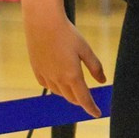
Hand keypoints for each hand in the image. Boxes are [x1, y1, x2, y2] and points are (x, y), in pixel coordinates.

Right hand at [23, 0, 106, 115]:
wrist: (42, 23)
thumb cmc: (67, 34)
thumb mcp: (86, 49)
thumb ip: (95, 67)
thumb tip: (102, 81)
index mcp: (72, 75)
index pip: (83, 99)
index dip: (91, 108)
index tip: (97, 114)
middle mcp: (57, 79)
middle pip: (71, 98)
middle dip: (81, 101)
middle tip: (90, 100)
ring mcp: (45, 75)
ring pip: (59, 93)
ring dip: (69, 94)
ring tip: (77, 90)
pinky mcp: (36, 70)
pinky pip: (47, 85)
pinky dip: (56, 87)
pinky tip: (60, 82)